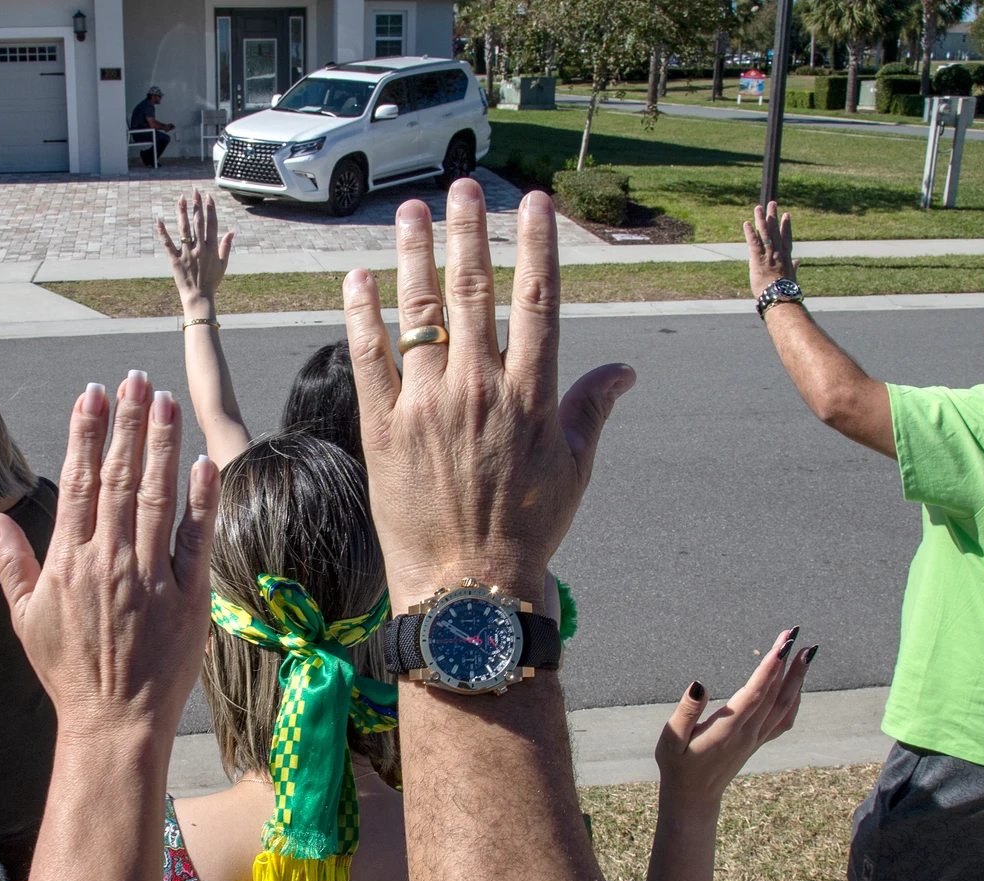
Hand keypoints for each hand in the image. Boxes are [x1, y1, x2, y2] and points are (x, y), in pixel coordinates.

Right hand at [0, 373, 218, 741]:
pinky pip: (195, 540)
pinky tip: (201, 462)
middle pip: (119, 478)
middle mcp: (108, 561)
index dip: (87, 433)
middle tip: (136, 379)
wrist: (114, 724)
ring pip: (156, 497)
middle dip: (128, 423)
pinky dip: (200, 500)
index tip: (94, 393)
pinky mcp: (187, 598)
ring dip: (162, 446)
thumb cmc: (69, 673)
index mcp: (69, 562)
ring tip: (167, 402)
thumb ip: (10, 562)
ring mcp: (150, 578)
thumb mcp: (26, 618)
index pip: (79, 482)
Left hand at [157, 191, 234, 314]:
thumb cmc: (212, 282)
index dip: (210, 209)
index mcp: (212, 249)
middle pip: (198, 223)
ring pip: (184, 229)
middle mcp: (200, 248)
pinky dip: (163, 232)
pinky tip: (159, 220)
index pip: (212, 224)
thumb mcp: (222, 264)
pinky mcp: (175, 260)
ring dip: (182, 213)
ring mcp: (187, 253)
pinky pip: (168, 244)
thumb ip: (226, 246)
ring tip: (180, 199)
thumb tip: (232, 231)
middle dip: (196, 206)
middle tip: (194, 191)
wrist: (199, 297)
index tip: (208, 197)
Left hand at [342, 180, 632, 607]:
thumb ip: (593, 408)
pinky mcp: (383, 429)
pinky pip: (369, 359)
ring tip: (408, 213)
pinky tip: (358, 280)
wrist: (468, 589)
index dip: (536, 246)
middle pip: (474, 292)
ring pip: (419, 314)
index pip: (538, 302)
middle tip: (460, 188)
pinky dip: (363, 316)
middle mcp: (480, 390)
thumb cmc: (527, 530)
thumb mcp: (574, 469)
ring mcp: (427, 407)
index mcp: (532, 396)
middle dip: (467, 232)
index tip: (533, 203)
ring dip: (413, 256)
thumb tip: (625, 368)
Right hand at [655, 627, 813, 812]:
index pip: (755, 694)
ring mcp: (756, 738)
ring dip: (797, 677)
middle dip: (785, 662)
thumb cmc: (677, 766)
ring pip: (783, 705)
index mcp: (728, 730)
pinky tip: (798, 685)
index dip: (769, 669)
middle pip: (774, 694)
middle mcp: (748, 733)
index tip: (782, 645)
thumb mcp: (671, 740)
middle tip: (793, 633)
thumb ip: (685, 713)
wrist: (694, 797)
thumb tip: (699, 684)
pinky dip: (795, 700)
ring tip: (806, 651)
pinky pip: (784, 719)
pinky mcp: (757, 742)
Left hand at [743, 200, 795, 297]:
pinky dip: (750, 232)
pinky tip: (747, 223)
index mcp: (786, 257)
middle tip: (772, 203)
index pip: (786, 238)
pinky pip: (753, 243)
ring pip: (764, 233)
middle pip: (775, 231)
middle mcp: (778, 253)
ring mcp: (768, 255)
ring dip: (761, 219)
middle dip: (773, 216)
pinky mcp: (758, 259)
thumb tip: (799, 261)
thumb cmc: (785, 291)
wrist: (780, 297)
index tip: (786, 214)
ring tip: (758, 208)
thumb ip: (794, 266)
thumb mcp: (791, 276)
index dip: (786, 225)